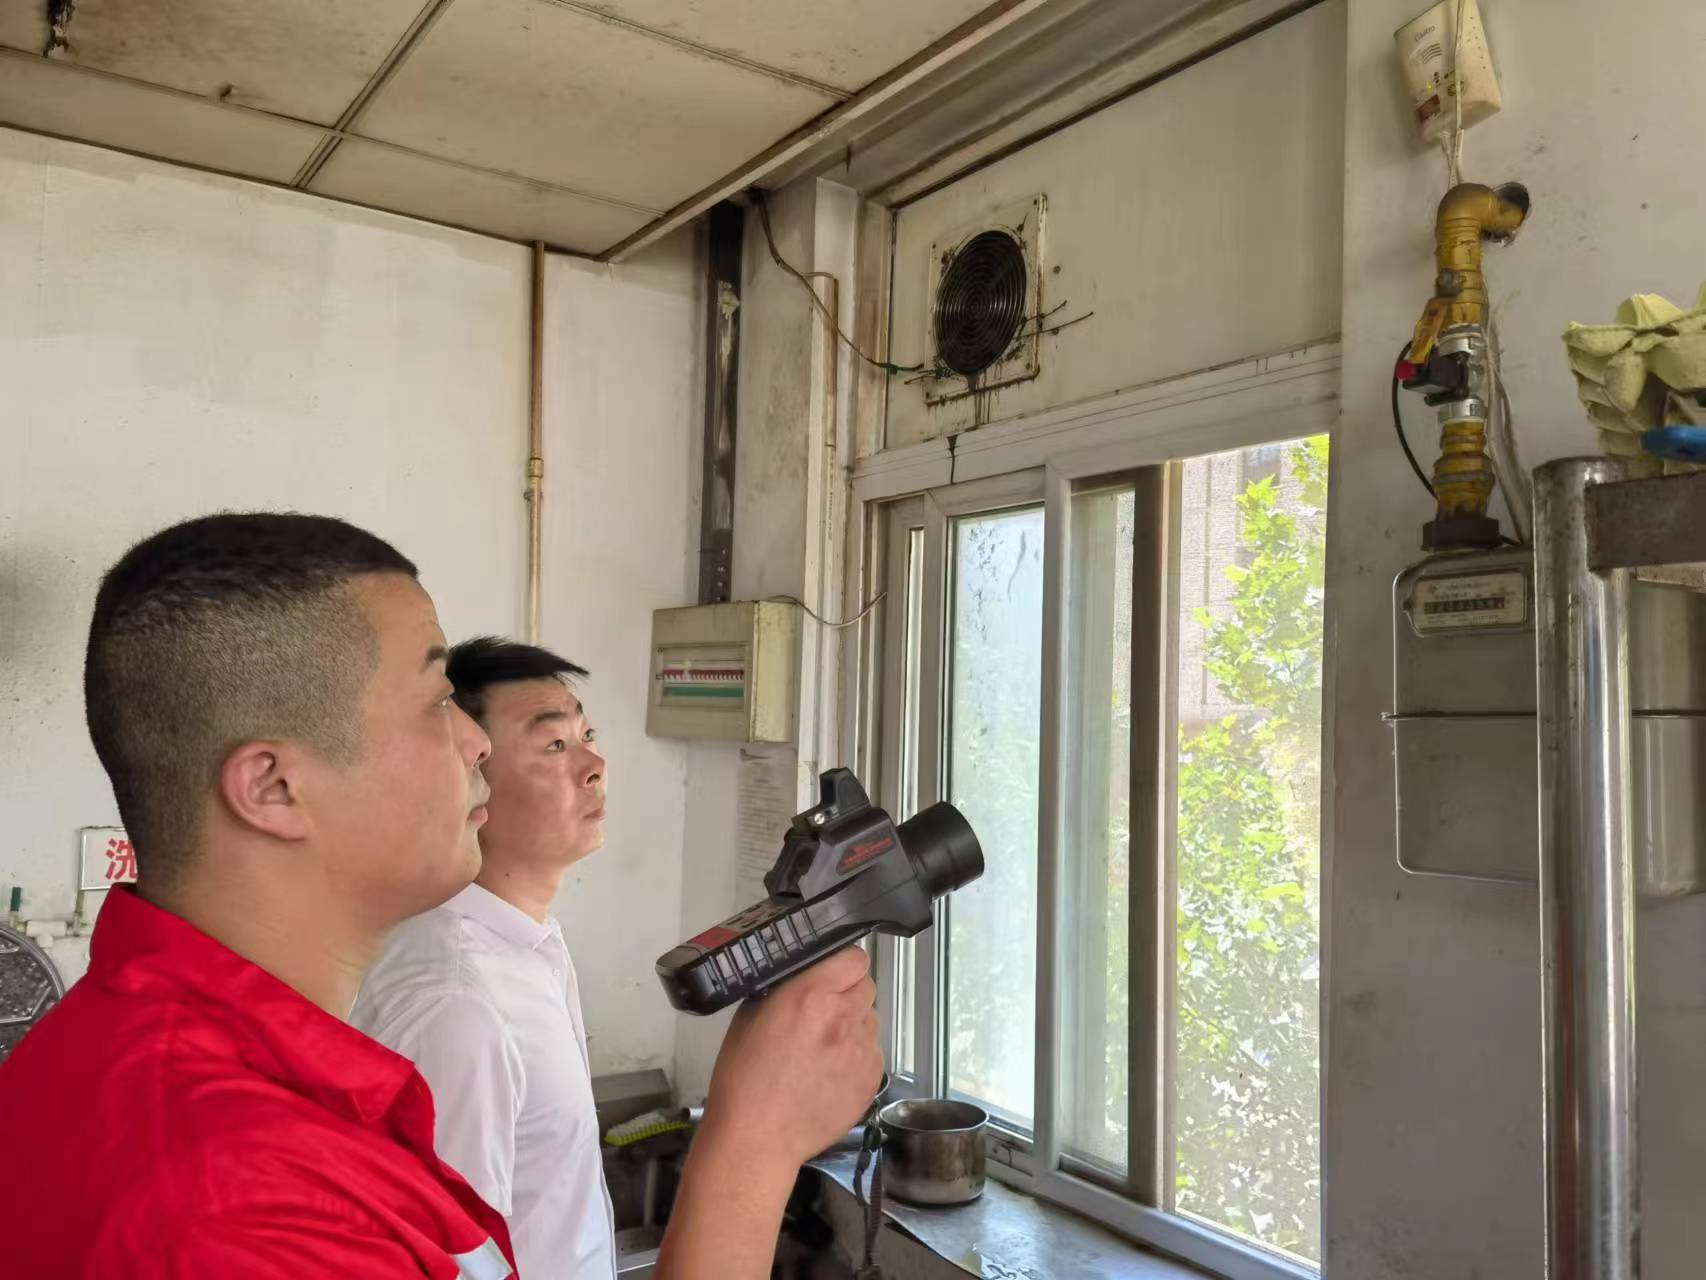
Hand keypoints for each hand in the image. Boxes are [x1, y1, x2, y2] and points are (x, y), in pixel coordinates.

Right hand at [703, 947, 882, 1167]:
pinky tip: (830, 1075)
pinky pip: (872, 1054)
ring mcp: (862, 1051)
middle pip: (866, 986)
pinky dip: (856, 1057)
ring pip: (870, 1021)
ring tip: (824, 1050)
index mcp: (810, 995)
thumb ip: (783, 990)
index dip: (842, 964)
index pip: (854, 957)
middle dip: (847, 993)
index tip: (831, 973)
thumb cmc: (743, 1080)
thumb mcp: (749, 1017)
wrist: (757, 1139)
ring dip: (853, 1026)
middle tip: (823, 1012)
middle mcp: (843, 1018)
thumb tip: (801, 978)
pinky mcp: (871, 1081)